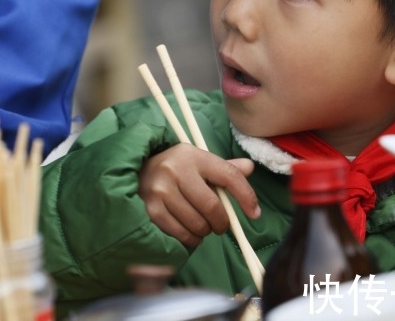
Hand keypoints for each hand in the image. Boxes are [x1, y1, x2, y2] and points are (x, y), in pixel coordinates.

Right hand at [139, 144, 260, 246]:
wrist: (139, 171)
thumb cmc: (177, 168)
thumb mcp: (200, 162)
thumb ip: (225, 167)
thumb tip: (250, 168)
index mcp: (194, 155)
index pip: (229, 175)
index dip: (246, 196)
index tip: (255, 213)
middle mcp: (177, 170)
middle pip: (212, 205)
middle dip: (222, 222)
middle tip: (222, 226)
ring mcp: (162, 189)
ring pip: (197, 222)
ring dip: (205, 231)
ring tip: (204, 228)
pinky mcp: (152, 208)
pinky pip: (180, 232)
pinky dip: (191, 238)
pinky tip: (191, 234)